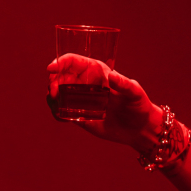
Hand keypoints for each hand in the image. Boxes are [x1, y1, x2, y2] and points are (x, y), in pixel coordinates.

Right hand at [46, 54, 160, 151]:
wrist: (139, 128)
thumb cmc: (139, 105)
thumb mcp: (134, 92)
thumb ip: (124, 84)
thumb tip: (111, 76)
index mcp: (97, 72)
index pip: (74, 62)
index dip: (61, 62)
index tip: (51, 68)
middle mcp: (86, 83)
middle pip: (61, 76)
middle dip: (53, 81)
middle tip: (54, 93)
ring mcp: (81, 100)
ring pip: (58, 93)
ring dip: (51, 96)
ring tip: (54, 103)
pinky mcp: (80, 116)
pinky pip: (63, 112)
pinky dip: (56, 112)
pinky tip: (60, 116)